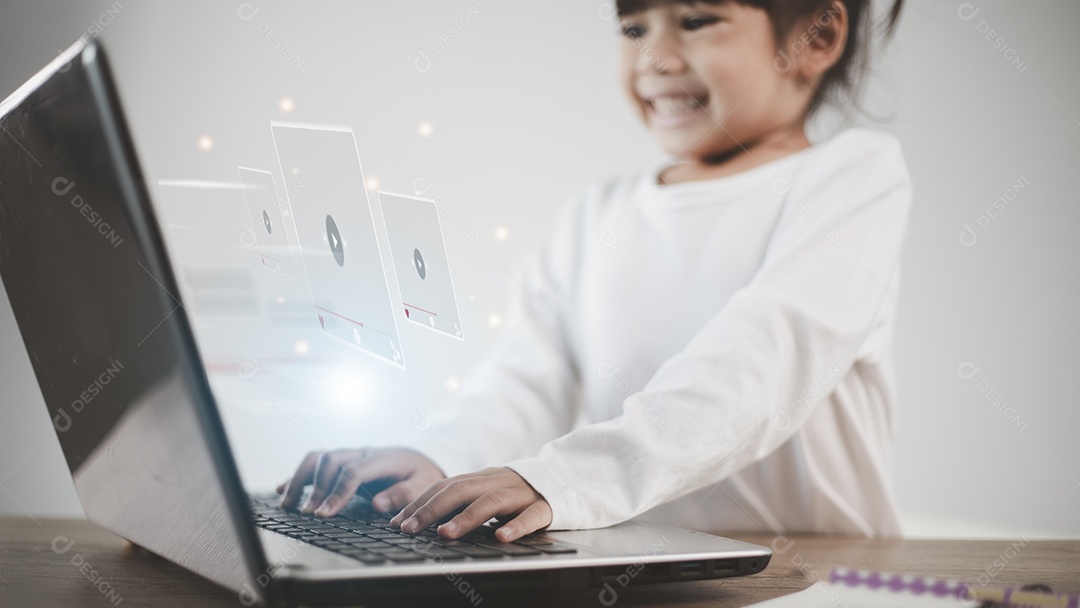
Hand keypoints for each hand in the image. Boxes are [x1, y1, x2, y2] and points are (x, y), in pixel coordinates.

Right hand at [276, 447, 444, 517]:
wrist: (420, 461)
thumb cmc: (421, 476)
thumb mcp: (423, 485)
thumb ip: (403, 494)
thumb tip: (376, 504)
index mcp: (382, 458)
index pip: (353, 472)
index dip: (337, 493)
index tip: (324, 514)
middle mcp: (362, 452)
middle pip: (330, 461)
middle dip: (316, 488)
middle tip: (308, 514)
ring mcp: (349, 455)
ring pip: (318, 459)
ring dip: (300, 479)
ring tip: (288, 505)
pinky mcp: (341, 461)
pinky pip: (315, 463)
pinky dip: (297, 476)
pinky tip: (282, 491)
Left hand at [390, 467, 551, 542]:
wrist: (567, 478)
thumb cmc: (519, 493)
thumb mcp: (488, 492)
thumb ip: (463, 501)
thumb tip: (422, 520)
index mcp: (481, 478)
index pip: (444, 486)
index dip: (420, 502)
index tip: (397, 521)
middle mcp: (498, 481)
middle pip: (460, 490)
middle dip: (431, 509)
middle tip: (409, 528)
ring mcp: (522, 492)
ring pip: (491, 501)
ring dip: (466, 518)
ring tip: (446, 534)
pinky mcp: (546, 505)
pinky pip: (531, 515)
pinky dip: (516, 525)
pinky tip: (502, 537)